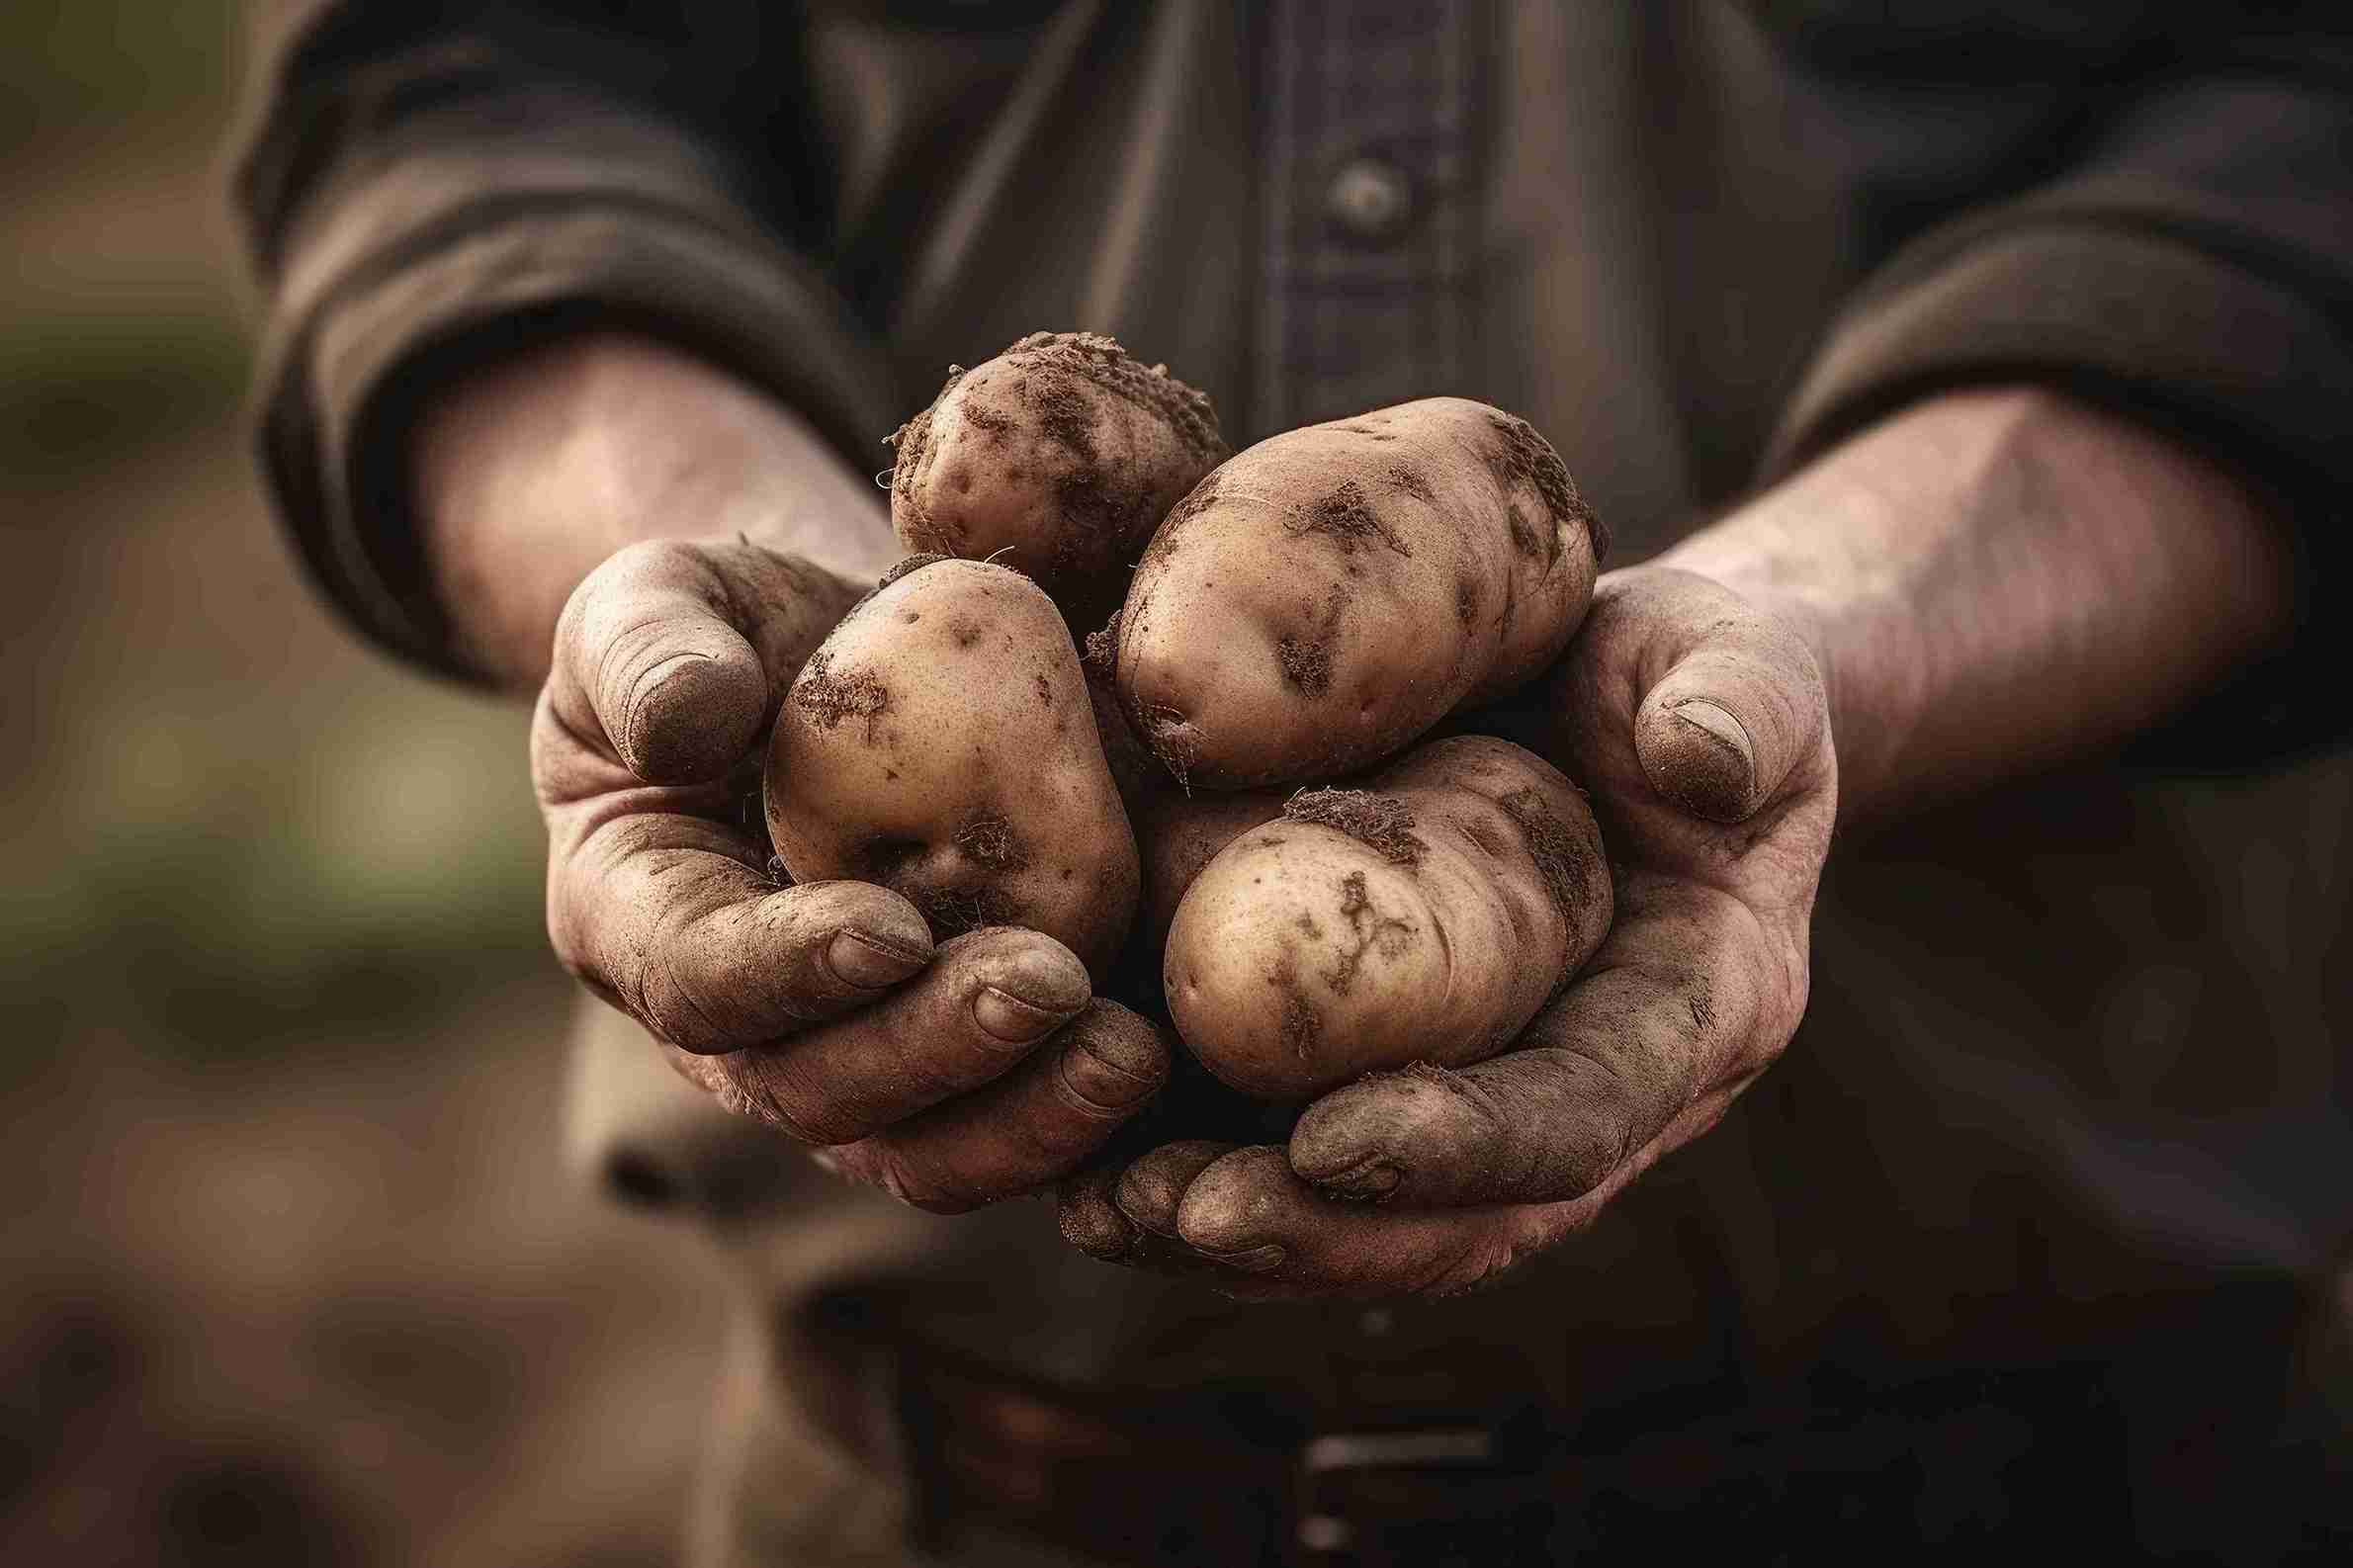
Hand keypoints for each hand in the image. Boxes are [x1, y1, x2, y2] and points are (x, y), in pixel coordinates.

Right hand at [534, 535, 1168, 1212]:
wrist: (836, 655)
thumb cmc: (726, 625)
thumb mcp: (653, 602)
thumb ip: (647, 655)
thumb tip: (686, 725)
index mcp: (636, 921)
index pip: (697, 981)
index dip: (789, 971)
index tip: (891, 928)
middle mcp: (739, 1026)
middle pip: (820, 1090)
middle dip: (934, 1049)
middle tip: (1045, 986)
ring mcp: (854, 1056)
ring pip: (922, 1144)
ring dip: (1025, 1116)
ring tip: (1126, 1055)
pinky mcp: (962, 1061)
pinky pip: (1012, 1127)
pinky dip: (1084, 1122)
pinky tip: (1168, 1067)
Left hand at [1061, 564, 1832, 1295]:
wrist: (1622, 698)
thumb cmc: (1681, 672)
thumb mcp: (1733, 661)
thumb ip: (1737, 702)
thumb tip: (1699, 761)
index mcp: (1693, 1013)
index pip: (1580, 1118)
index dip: (1462, 1147)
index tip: (1329, 1140)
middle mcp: (1589, 1091)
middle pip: (1459, 1219)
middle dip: (1321, 1232)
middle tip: (1184, 1213)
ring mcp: (1486, 1096)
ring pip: (1366, 1217)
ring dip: (1235, 1232)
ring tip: (1102, 1208)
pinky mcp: (1391, 1070)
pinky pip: (1292, 1151)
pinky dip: (1191, 1162)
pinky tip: (1077, 1154)